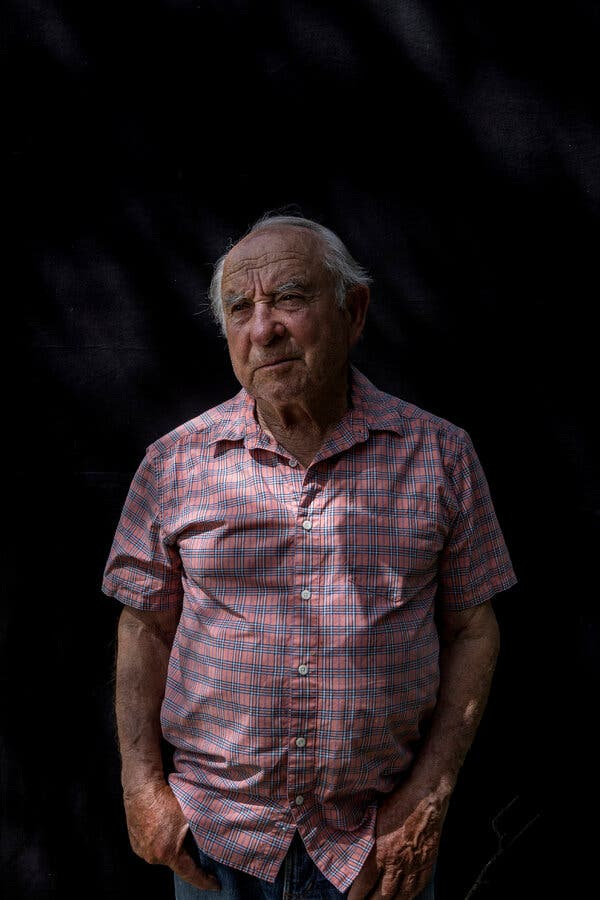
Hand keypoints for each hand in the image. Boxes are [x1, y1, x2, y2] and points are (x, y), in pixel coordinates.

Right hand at [123, 779, 219, 890]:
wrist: (142, 787)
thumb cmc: (167, 799)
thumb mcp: (191, 815)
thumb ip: (203, 831)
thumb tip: (218, 840)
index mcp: (168, 853)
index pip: (191, 874)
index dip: (205, 881)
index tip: (216, 885)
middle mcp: (152, 856)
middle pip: (177, 862)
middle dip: (188, 856)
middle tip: (198, 845)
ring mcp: (141, 850)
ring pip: (164, 854)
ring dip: (172, 847)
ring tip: (177, 830)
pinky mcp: (135, 842)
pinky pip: (153, 847)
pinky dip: (161, 841)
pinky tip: (165, 827)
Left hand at [347, 783, 449, 899]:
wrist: (427, 797)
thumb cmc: (399, 802)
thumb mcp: (375, 817)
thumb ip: (365, 837)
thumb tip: (352, 847)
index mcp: (381, 851)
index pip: (364, 883)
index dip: (356, 896)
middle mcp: (397, 863)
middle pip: (382, 896)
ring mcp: (414, 866)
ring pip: (401, 897)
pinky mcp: (427, 864)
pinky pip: (418, 888)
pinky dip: (409, 897)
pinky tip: (403, 898)